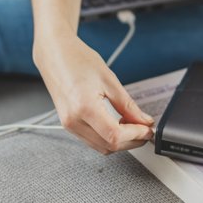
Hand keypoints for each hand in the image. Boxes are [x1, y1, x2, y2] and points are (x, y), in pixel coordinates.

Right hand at [34, 34, 154, 153]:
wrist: (55, 55)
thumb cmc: (78, 60)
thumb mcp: (109, 80)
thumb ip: (128, 105)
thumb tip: (143, 121)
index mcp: (84, 107)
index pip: (114, 135)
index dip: (135, 136)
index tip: (147, 130)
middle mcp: (73, 121)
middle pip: (108, 145)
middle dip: (131, 141)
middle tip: (145, 129)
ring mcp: (68, 125)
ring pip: (100, 147)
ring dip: (120, 142)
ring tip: (133, 127)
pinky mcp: (68, 124)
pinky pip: (91, 140)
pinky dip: (107, 138)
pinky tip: (117, 126)